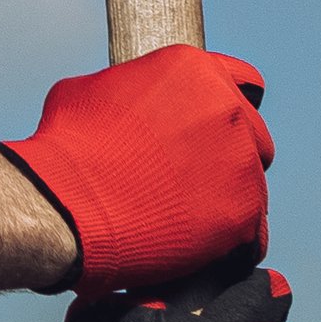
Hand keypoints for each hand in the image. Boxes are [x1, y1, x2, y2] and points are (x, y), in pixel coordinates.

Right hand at [0, 44, 271, 297]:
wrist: (67, 204)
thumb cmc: (68, 148)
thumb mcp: (90, 93)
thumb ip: (130, 92)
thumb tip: (130, 106)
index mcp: (194, 69)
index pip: (242, 81)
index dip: (225, 107)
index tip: (214, 129)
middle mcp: (227, 107)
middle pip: (253, 136)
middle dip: (228, 156)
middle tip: (191, 181)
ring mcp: (240, 160)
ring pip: (252, 185)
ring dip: (226, 200)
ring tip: (184, 221)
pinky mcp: (244, 212)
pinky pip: (252, 234)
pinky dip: (230, 245)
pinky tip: (199, 252)